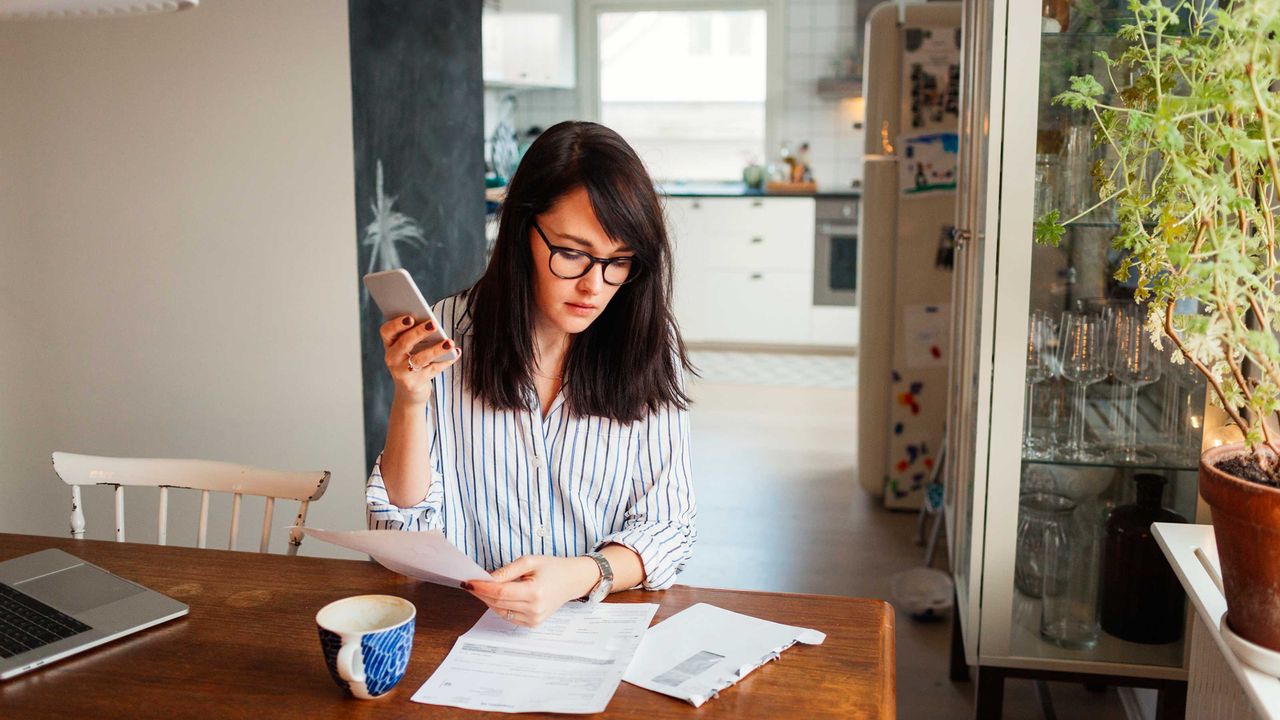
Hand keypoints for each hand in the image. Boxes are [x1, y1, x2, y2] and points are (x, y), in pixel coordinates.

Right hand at [379, 315, 458, 404]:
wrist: (408, 393)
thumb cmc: (410, 362)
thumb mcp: (408, 349)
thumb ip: (415, 335)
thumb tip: (433, 323)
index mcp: (389, 344)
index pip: (387, 331)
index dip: (397, 324)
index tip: (411, 318)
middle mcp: (392, 358)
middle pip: (404, 343)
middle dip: (419, 332)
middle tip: (434, 324)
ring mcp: (402, 372)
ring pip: (420, 358)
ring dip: (436, 349)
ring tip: (449, 342)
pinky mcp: (415, 383)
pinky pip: (433, 370)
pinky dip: (446, 361)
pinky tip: (456, 353)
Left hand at [463, 555, 598, 627]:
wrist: (572, 581)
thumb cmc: (552, 568)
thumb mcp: (530, 561)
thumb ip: (507, 570)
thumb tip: (487, 579)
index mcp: (535, 592)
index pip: (500, 592)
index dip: (482, 587)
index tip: (468, 581)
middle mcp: (534, 609)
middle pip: (497, 602)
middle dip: (481, 593)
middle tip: (470, 583)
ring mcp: (534, 619)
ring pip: (500, 611)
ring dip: (488, 600)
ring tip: (482, 588)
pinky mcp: (533, 624)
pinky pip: (508, 616)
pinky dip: (499, 606)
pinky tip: (497, 596)